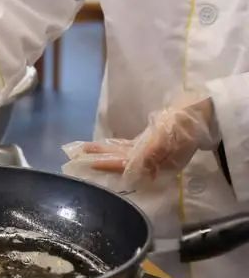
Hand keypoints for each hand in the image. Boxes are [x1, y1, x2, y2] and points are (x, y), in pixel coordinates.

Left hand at [75, 97, 218, 185]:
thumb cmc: (186, 122)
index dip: (107, 164)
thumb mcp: (169, 136)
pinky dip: (112, 147)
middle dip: (98, 160)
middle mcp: (151, 162)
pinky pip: (127, 147)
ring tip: (81, 151)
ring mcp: (150, 153)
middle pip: (119, 162)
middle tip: (75, 158)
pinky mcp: (149, 144)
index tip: (88, 163)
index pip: (126, 166)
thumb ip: (151, 152)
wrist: (203, 110)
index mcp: (157, 164)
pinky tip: (98, 146)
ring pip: (120, 154)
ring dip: (102, 152)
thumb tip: (132, 166)